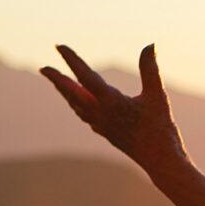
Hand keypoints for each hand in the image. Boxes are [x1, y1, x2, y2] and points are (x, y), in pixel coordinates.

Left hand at [41, 43, 186, 173]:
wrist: (160, 161)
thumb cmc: (161, 128)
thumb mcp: (157, 95)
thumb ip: (150, 69)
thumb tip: (150, 44)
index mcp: (110, 102)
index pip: (84, 76)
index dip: (71, 60)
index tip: (59, 46)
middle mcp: (100, 114)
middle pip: (72, 94)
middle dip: (56, 79)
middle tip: (43, 68)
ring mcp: (101, 126)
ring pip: (76, 106)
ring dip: (66, 93)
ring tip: (59, 83)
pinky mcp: (106, 133)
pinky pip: (85, 116)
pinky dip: (77, 106)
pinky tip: (80, 106)